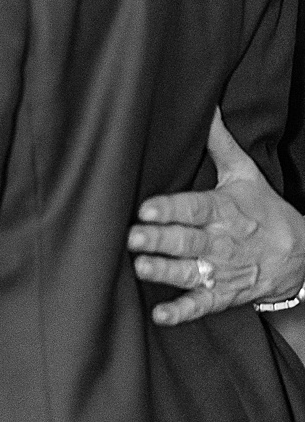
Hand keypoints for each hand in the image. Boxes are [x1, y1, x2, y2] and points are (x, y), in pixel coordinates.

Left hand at [128, 109, 304, 324]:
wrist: (300, 256)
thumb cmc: (264, 210)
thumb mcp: (246, 174)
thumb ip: (220, 143)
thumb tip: (207, 106)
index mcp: (224, 210)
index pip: (194, 207)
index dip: (170, 208)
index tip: (147, 208)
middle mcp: (220, 242)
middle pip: (187, 240)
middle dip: (161, 240)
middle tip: (134, 237)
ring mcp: (221, 270)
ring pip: (189, 272)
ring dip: (165, 271)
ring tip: (141, 268)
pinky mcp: (222, 294)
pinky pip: (201, 306)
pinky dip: (182, 313)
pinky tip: (160, 315)